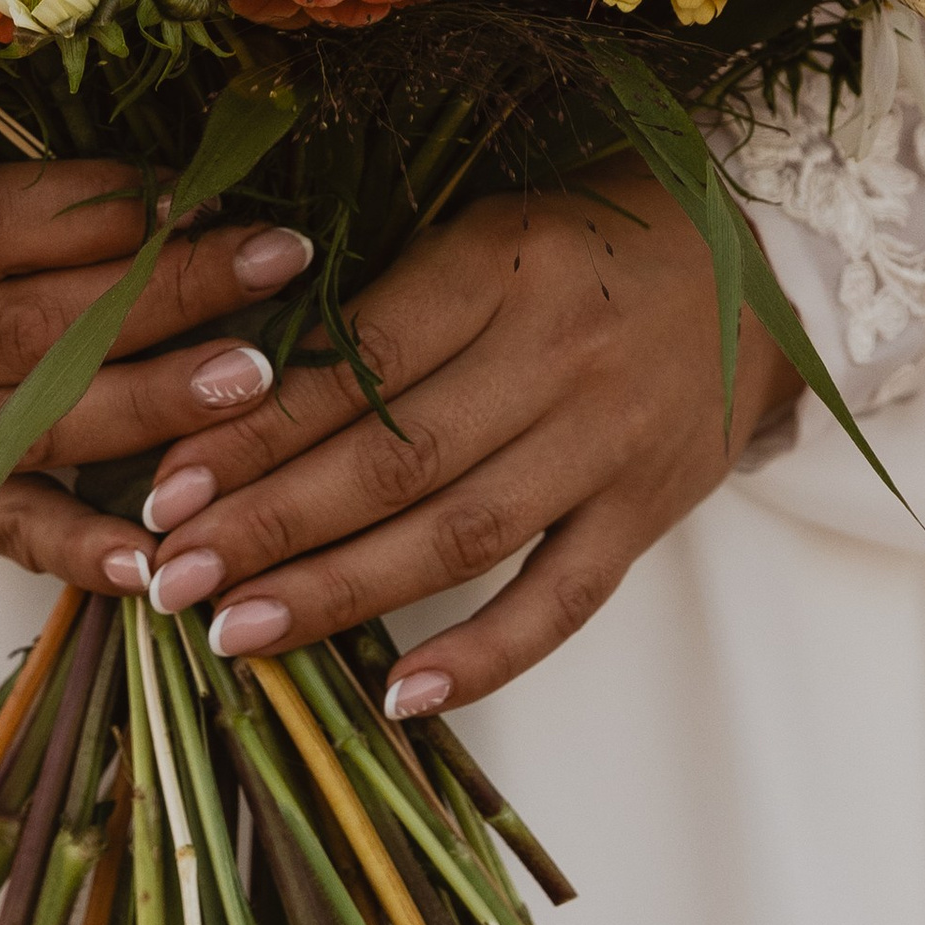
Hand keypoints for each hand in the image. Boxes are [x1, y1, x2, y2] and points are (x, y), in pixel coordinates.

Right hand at [0, 160, 314, 586]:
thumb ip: (11, 204)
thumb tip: (171, 194)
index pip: (6, 223)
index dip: (111, 207)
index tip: (213, 187)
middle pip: (42, 323)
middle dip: (171, 294)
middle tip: (279, 265)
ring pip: (39, 421)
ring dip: (157, 404)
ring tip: (256, 381)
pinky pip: (6, 529)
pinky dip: (82, 548)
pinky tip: (158, 559)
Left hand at [133, 170, 798, 710]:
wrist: (758, 262)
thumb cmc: (584, 241)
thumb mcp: (482, 229)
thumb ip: (381, 306)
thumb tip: (233, 395)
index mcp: (502, 262)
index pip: (359, 362)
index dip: (258, 432)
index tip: (167, 485)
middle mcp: (560, 356)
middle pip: (396, 461)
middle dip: (269, 526)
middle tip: (172, 577)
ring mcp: (612, 443)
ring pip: (460, 535)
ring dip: (339, 593)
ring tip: (238, 633)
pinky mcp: (649, 512)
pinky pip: (563, 599)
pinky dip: (484, 654)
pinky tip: (400, 695)